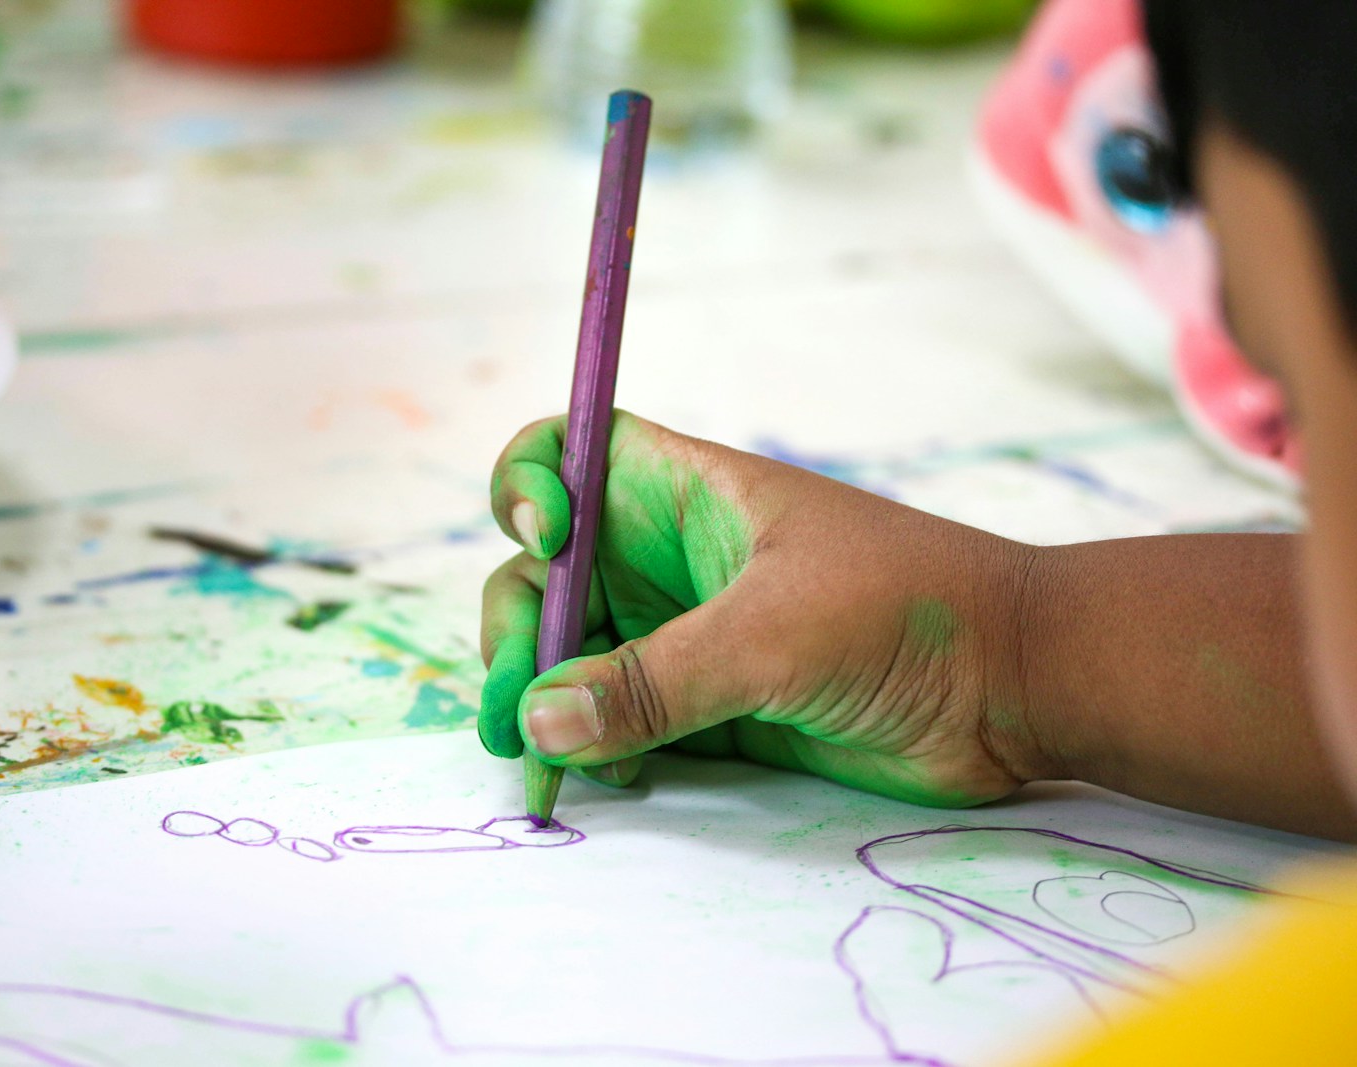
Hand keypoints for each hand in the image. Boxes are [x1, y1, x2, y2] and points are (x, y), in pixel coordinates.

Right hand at [479, 411, 1042, 807]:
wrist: (1016, 687)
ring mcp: (686, 634)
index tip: (545, 543)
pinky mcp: (710, 706)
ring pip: (573, 657)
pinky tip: (607, 778)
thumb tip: (536, 718)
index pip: (568, 455)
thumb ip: (652, 680)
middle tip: (513, 711)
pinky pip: (622, 721)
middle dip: (514, 633)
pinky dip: (595, 750)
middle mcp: (668, 558)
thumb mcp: (773, 635)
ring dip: (544, 707)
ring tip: (542, 768)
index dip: (530, 486)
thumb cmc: (908, 614)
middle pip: (543, 575)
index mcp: (682, 495)